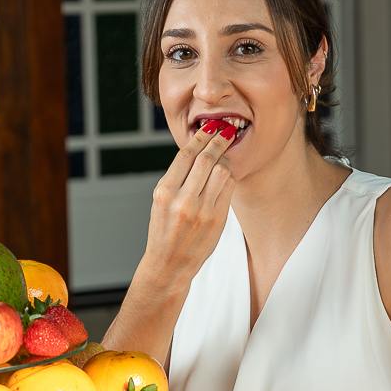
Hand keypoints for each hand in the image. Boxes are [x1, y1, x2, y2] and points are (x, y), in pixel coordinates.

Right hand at [141, 123, 235, 289]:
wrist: (169, 263)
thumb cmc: (164, 230)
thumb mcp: (161, 201)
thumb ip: (177, 177)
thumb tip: (198, 149)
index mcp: (165, 191)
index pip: (185, 155)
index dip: (200, 137)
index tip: (208, 127)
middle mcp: (183, 200)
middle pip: (206, 159)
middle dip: (218, 140)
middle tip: (225, 130)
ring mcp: (202, 210)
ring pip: (221, 171)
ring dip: (225, 159)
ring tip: (224, 154)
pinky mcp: (217, 219)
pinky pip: (228, 189)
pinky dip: (229, 177)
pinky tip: (226, 174)